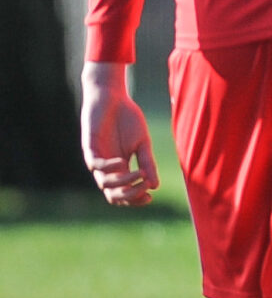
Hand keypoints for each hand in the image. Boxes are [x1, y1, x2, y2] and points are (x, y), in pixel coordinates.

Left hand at [80, 62, 159, 206]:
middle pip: (112, 195)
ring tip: (140, 172)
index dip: (135, 199)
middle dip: (130, 196)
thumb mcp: (142, 143)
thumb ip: (147, 163)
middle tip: (145, 186)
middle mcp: (107, 168)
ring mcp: (97, 158)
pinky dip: (110, 168)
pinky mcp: (89, 147)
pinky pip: (95, 165)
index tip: (150, 196)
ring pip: (104, 184)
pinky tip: (123, 161)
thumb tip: (154, 186)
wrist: (112, 98)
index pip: (123, 194)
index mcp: (120, 169)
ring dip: (124, 182)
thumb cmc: (127, 119)